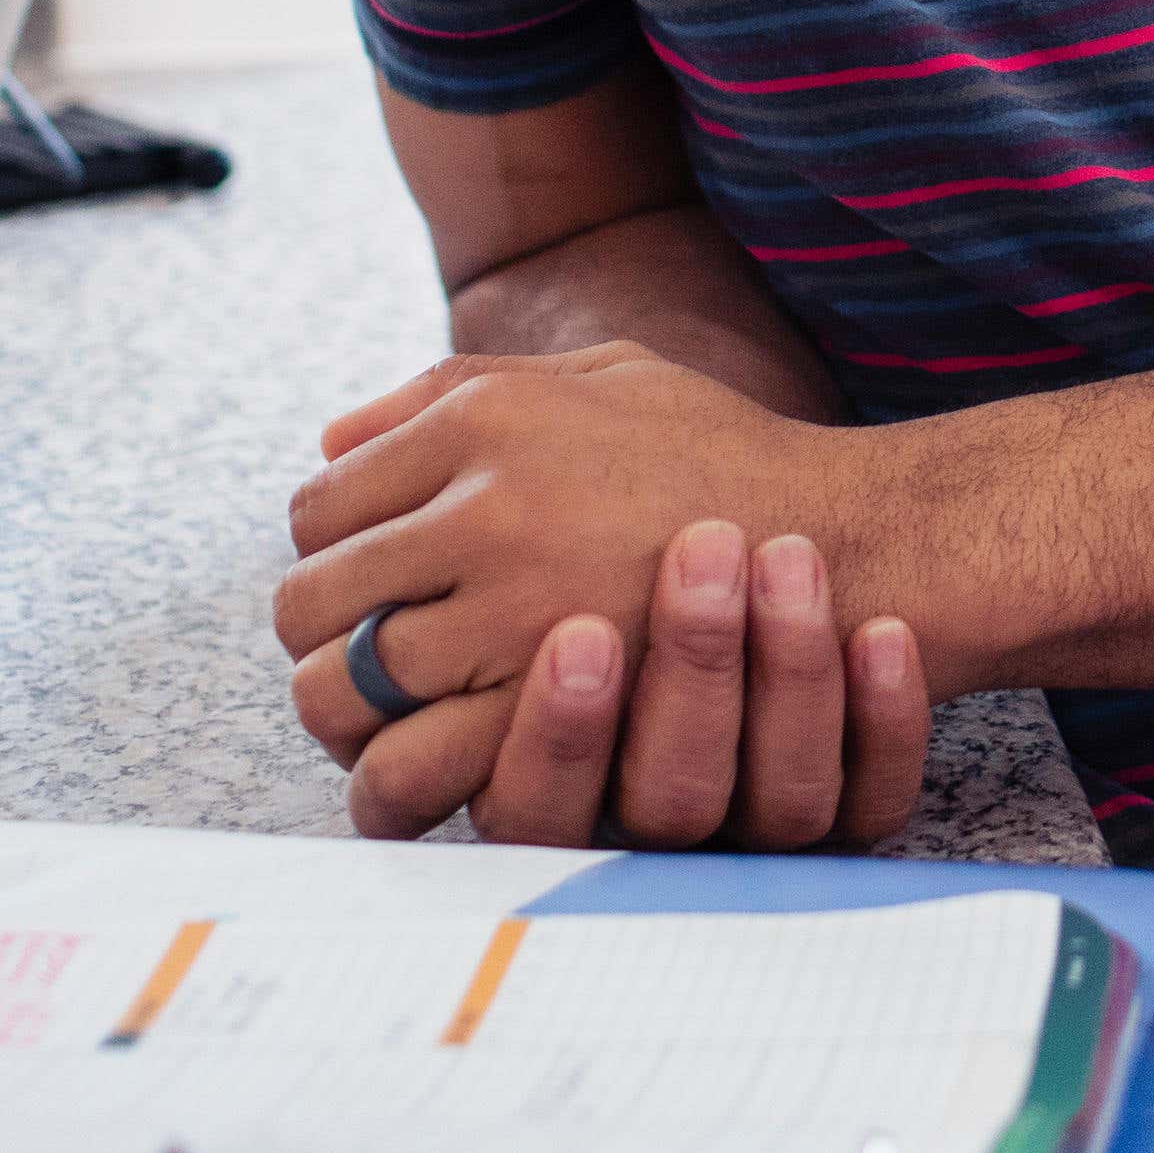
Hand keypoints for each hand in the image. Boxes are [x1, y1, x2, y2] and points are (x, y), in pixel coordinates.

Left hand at [273, 345, 937, 847]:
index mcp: (485, 419)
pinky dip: (394, 777)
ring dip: (345, 716)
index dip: (329, 555)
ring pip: (334, 691)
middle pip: (306, 602)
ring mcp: (509, 609)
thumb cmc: (725, 457)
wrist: (846, 542)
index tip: (369, 586)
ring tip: (392, 719)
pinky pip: (404, 766)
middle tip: (368, 661)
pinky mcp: (545, 711)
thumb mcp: (607, 375)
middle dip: (321, 640)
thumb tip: (331, 441)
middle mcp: (481, 504)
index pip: (319, 507)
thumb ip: (462, 388)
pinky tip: (431, 766)